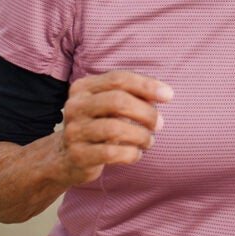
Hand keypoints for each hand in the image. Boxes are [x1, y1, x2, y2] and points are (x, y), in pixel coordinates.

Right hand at [56, 70, 172, 185]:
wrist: (65, 157)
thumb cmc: (98, 125)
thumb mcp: (110, 106)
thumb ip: (133, 95)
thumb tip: (164, 93)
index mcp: (83, 87)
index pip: (118, 78)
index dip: (147, 85)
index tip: (169, 96)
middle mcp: (75, 106)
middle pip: (118, 101)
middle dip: (146, 112)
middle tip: (159, 124)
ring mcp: (74, 131)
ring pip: (115, 128)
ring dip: (141, 136)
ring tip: (149, 141)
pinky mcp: (78, 155)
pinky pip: (111, 153)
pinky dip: (131, 153)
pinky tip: (136, 154)